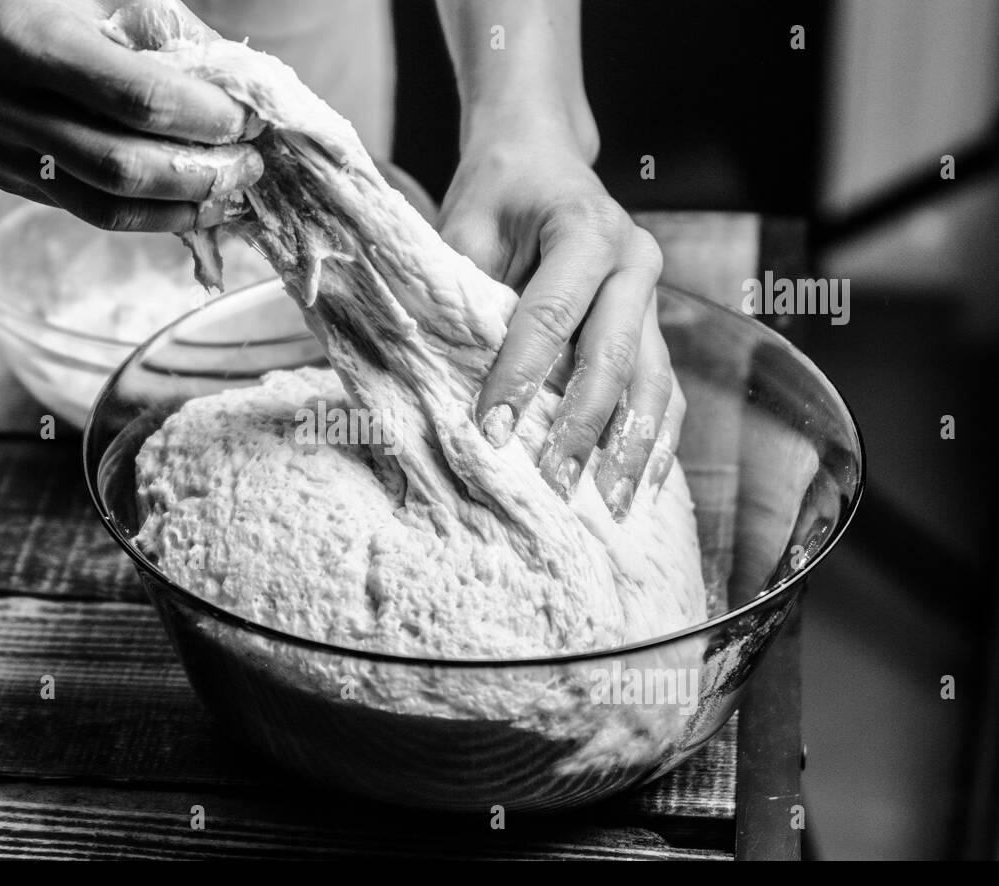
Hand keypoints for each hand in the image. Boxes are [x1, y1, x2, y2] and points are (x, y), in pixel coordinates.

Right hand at [0, 0, 262, 230]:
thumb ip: (176, 40)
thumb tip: (244, 96)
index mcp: (30, 40)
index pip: (139, 100)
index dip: (205, 117)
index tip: (249, 120)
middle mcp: (4, 103)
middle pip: (123, 167)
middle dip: (200, 175)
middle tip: (249, 168)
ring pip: (104, 207)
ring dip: (178, 209)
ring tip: (226, 195)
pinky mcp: (3, 175)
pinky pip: (86, 207)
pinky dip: (145, 212)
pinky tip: (184, 200)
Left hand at [440, 110, 683, 519]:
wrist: (540, 156)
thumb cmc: (497, 192)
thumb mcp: (465, 226)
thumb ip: (463, 293)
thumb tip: (442, 376)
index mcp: (587, 228)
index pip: (552, 315)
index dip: (520, 375)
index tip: (491, 430)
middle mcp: (634, 261)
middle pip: (614, 356)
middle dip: (582, 427)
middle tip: (555, 485)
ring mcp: (652, 296)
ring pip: (654, 381)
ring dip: (632, 449)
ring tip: (611, 506)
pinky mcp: (654, 326)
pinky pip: (665, 388)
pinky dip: (656, 439)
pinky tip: (644, 485)